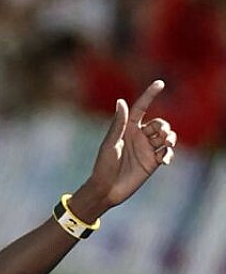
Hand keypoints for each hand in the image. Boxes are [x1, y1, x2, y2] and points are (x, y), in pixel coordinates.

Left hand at [88, 80, 176, 208]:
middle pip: (159, 123)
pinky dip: (169, 154)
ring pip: (166, 136)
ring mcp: (147, 149)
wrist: (106, 189)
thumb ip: (118, 124)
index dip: (150, 95)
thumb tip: (121, 101)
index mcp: (127, 129)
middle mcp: (139, 137)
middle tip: (160, 135)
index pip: (141, 108)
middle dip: (163, 126)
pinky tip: (164, 160)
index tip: (160, 83)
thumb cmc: (104, 166)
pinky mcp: (153, 162)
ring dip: (170, 138)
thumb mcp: (111, 144)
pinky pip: (167, 153)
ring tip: (166, 144)